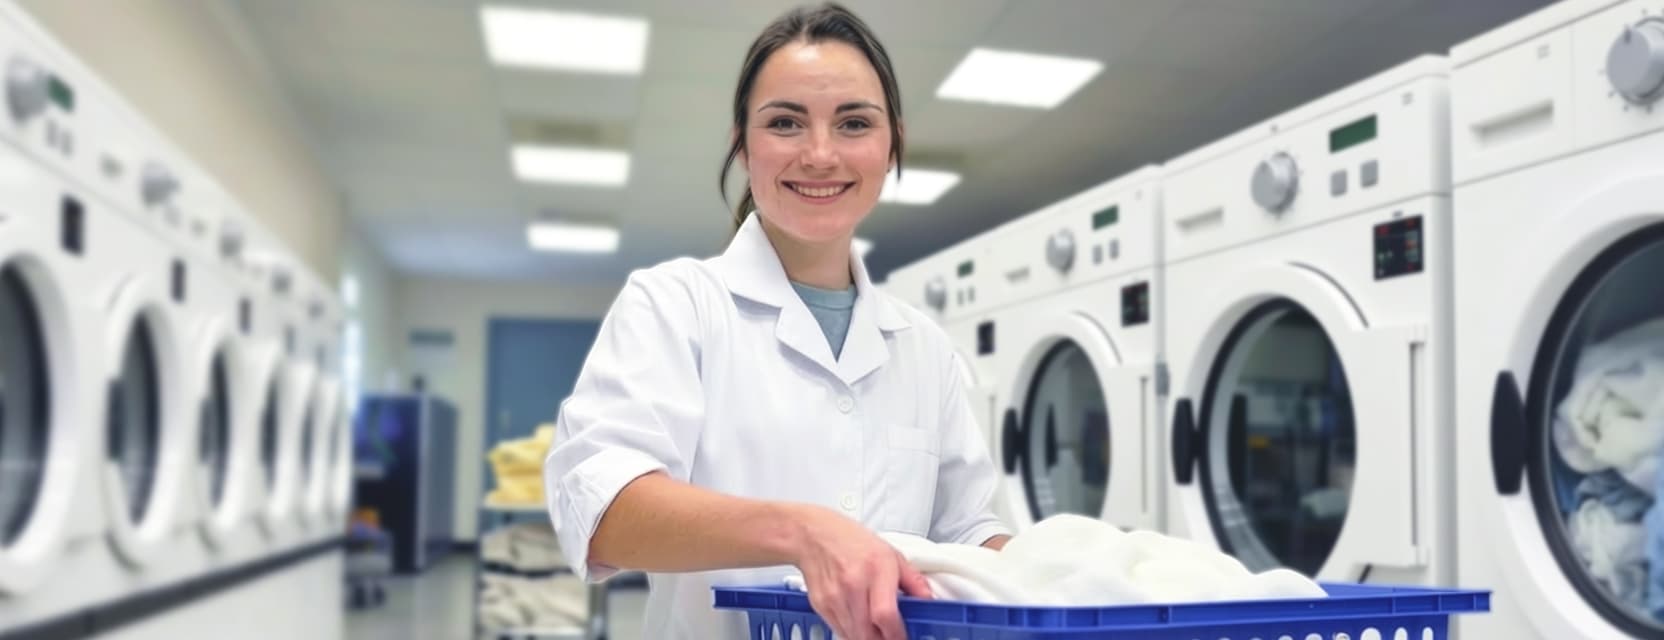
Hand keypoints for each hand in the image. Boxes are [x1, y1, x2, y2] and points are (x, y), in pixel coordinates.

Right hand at [787, 505, 931, 639]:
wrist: (812, 536)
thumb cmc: (852, 541)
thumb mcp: (890, 553)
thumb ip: (913, 580)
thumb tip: (928, 600)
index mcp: (876, 568)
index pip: (886, 615)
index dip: (897, 634)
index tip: (904, 637)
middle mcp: (854, 585)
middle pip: (869, 633)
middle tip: (891, 635)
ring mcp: (835, 598)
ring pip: (854, 637)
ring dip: (868, 638)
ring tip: (876, 629)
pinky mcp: (821, 606)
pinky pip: (840, 631)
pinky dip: (853, 633)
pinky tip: (859, 621)